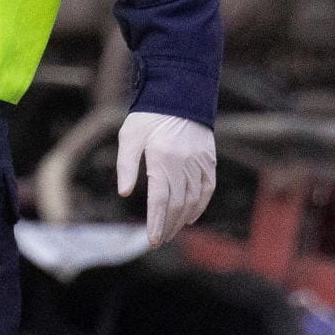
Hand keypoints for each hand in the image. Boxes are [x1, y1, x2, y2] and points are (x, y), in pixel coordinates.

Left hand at [116, 111, 215, 248]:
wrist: (180, 93)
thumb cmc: (149, 116)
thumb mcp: (130, 136)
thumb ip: (126, 165)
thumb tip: (125, 193)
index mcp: (163, 158)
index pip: (161, 200)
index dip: (157, 222)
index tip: (152, 240)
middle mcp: (185, 163)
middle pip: (178, 205)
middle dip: (168, 226)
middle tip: (159, 240)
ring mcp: (200, 163)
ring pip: (194, 200)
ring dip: (182, 219)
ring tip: (170, 231)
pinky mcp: (209, 160)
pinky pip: (207, 189)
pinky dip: (199, 206)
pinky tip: (189, 216)